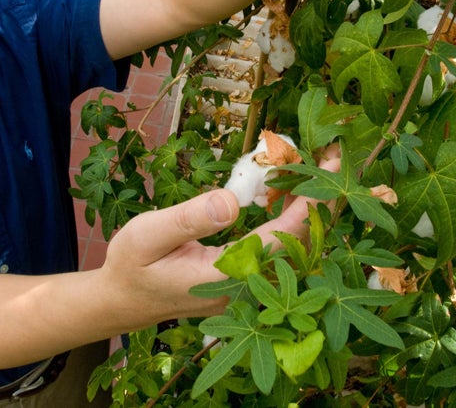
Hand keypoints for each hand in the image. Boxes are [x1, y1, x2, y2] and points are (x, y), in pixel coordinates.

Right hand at [98, 145, 342, 322]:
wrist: (122, 300)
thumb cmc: (131, 266)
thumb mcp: (147, 235)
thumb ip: (189, 219)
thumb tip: (232, 202)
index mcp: (228, 277)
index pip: (283, 239)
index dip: (310, 202)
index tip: (328, 167)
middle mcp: (248, 289)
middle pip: (301, 244)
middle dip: (321, 198)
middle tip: (334, 155)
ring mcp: (250, 290)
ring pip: (295, 248)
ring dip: (309, 206)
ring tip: (317, 166)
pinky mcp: (247, 284)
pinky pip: (280, 250)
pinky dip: (291, 218)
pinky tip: (289, 191)